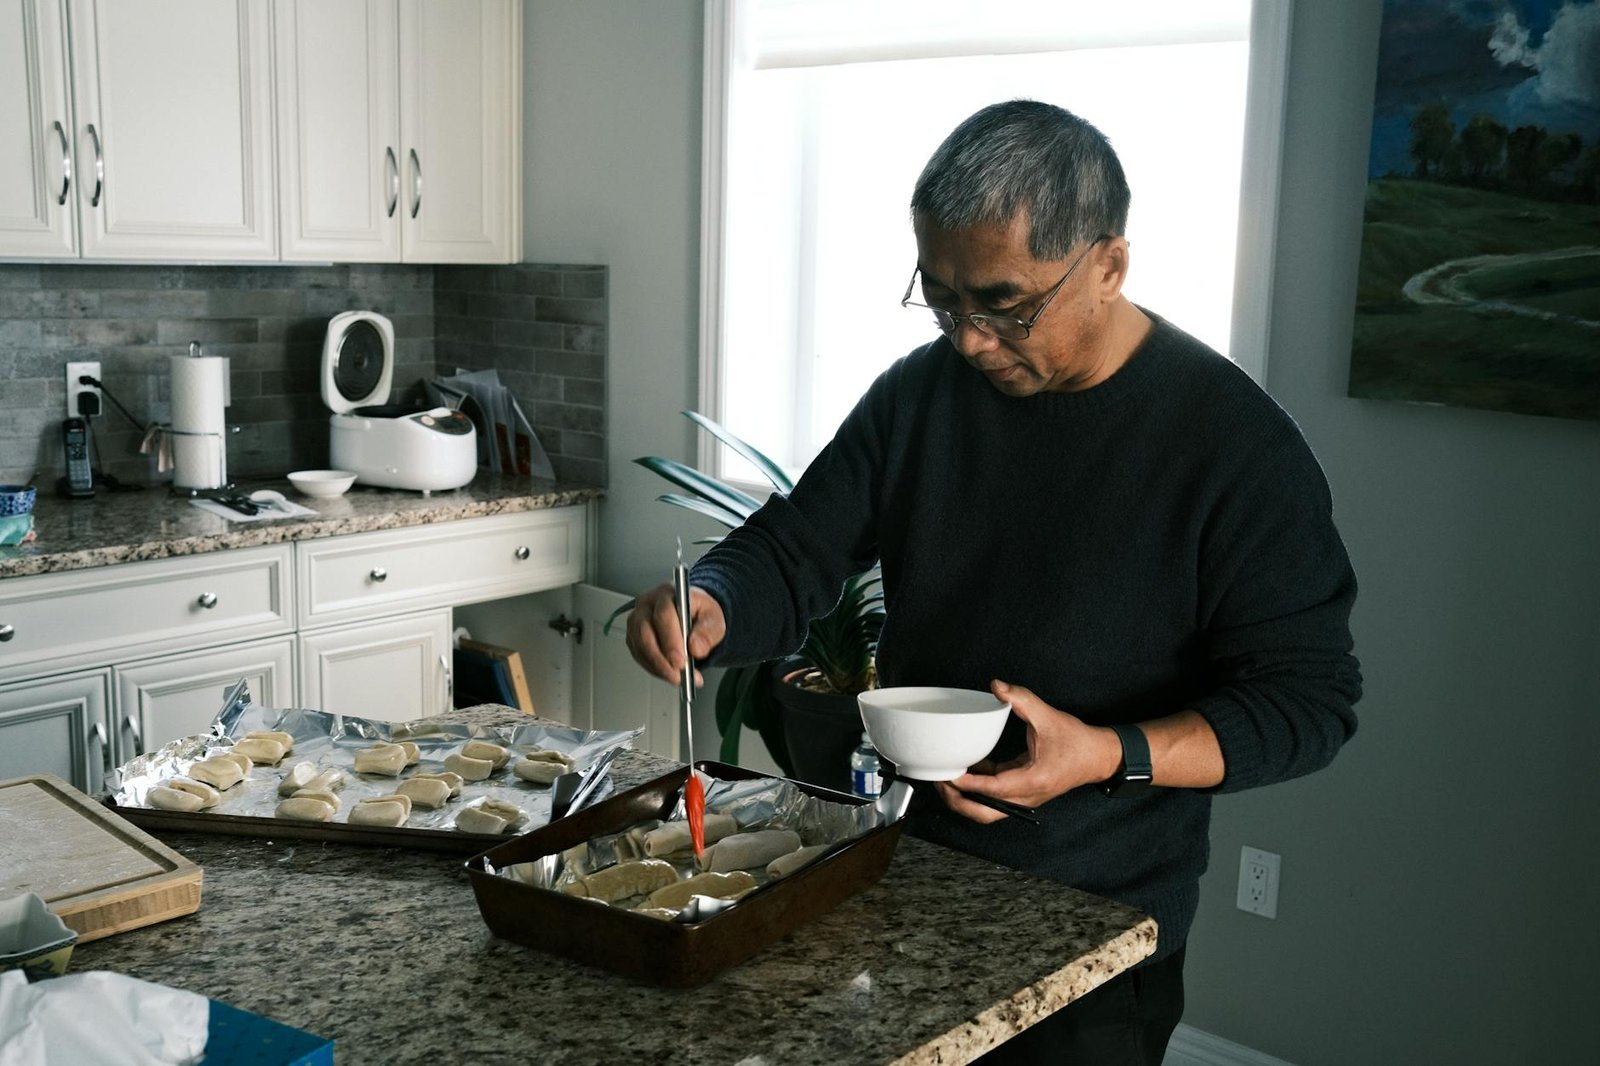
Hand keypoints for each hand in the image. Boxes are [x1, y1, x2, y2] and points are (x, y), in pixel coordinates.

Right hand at [624, 582, 726, 686]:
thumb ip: (708, 632)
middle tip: (677, 675)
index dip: (670, 640)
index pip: (663, 615)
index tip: (681, 661)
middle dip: (661, 658)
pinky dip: (653, 668)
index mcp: (668, 593)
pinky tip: (668, 673)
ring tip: (677, 678)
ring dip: (657, 666)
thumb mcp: (714, 619)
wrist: (692, 614)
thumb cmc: (700, 612)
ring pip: (639, 645)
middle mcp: (647, 603)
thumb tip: (695, 648)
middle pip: (645, 632)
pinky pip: (638, 654)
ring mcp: (637, 619)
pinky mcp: (633, 636)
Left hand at [934, 679, 1119, 822]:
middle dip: (958, 801)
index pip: (993, 788)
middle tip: (939, 782)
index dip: (968, 784)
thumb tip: (997, 686)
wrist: (1098, 757)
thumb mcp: (1048, 716)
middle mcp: (1026, 796)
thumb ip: (1022, 699)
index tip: (949, 774)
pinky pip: (993, 797)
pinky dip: (977, 789)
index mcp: (1032, 781)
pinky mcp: (1021, 792)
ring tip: (945, 780)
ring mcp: (1023, 798)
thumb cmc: (1077, 742)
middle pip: (984, 812)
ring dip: (965, 799)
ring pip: (987, 809)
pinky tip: (965, 771)